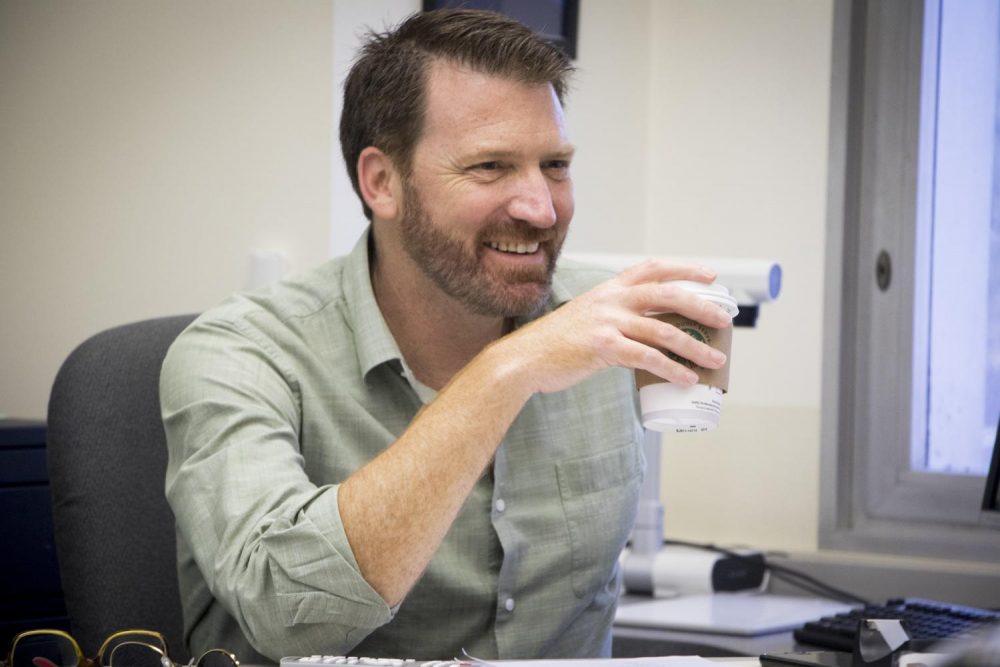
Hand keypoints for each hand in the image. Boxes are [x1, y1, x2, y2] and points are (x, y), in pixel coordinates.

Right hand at [491, 259, 732, 395]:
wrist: (524, 359)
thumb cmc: (555, 343)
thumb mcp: (586, 317)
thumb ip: (613, 317)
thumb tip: (644, 333)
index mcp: (608, 289)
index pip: (652, 269)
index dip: (684, 269)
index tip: (710, 276)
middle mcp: (611, 300)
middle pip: (667, 294)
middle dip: (701, 306)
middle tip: (724, 320)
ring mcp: (607, 322)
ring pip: (663, 329)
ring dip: (694, 347)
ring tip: (715, 360)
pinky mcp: (603, 347)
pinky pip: (647, 357)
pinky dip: (671, 368)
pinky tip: (686, 378)